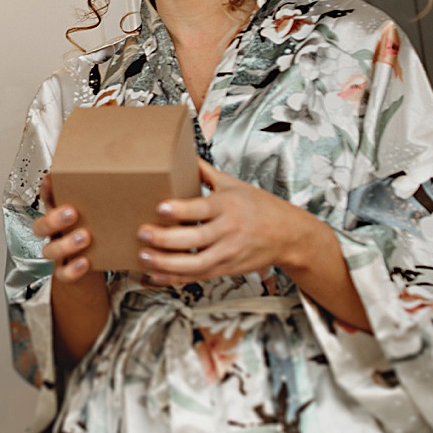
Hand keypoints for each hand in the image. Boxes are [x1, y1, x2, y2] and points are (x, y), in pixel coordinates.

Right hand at [31, 174, 97, 283]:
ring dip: (65, 243)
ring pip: (49, 250)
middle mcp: (56, 233)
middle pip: (41, 226)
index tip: (51, 179)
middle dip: (53, 219)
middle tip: (72, 212)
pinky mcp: (66, 271)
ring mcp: (59, 253)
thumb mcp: (99, 213)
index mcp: (61, 215)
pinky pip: (62, 274)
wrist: (96, 264)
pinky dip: (72, 269)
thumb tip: (130, 174)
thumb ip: (106, 198)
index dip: (46, 190)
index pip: (47, 199)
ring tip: (85, 237)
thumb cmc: (98, 232)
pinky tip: (85, 262)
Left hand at [136, 159, 313, 285]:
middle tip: (143, 233)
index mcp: (229, 205)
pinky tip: (154, 275)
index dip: (181, 209)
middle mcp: (229, 230)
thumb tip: (181, 153)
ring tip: (144, 257)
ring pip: (195, 264)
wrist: (289, 236)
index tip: (160, 207)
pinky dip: (175, 279)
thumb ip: (205, 172)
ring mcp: (228, 252)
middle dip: (166, 239)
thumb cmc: (261, 207)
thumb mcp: (235, 184)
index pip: (202, 208)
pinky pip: (198, 277)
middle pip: (195, 238)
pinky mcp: (226, 269)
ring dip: (167, 264)